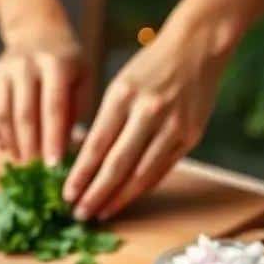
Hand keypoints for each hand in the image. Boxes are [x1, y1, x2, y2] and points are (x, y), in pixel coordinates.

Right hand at [0, 26, 83, 164]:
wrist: (38, 32)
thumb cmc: (69, 65)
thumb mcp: (84, 80)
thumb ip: (77, 111)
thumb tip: (69, 149)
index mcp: (56, 63)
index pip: (53, 107)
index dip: (53, 138)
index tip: (54, 165)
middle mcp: (25, 63)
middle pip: (25, 114)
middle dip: (30, 147)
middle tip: (37, 171)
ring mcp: (3, 69)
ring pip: (3, 115)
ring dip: (13, 144)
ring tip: (24, 162)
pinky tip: (9, 148)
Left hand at [63, 20, 231, 220]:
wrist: (197, 49)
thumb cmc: (152, 66)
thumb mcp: (122, 85)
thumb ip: (108, 121)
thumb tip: (87, 161)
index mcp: (123, 96)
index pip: (96, 145)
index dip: (81, 174)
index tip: (66, 195)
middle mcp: (148, 112)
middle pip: (117, 165)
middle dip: (96, 193)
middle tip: (79, 214)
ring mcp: (173, 126)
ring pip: (142, 173)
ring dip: (119, 198)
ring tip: (102, 213)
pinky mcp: (190, 136)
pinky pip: (162, 169)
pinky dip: (143, 187)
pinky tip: (127, 198)